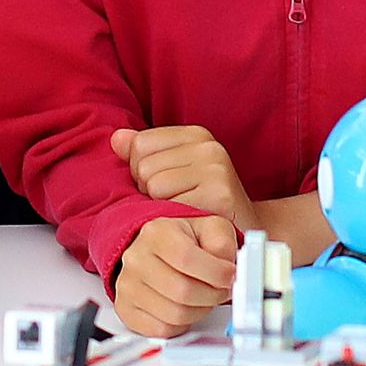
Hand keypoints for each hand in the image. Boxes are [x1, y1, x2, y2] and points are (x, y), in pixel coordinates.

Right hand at [111, 213, 242, 336]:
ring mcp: (127, 286)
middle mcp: (136, 258)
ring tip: (204, 298)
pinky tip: (186, 308)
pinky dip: (181, 324)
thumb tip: (227, 272)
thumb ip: (223, 244)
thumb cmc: (187, 242)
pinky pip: (162, 330)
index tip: (230, 276)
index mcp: (157, 233)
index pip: (187, 258)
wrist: (158, 253)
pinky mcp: (127, 310)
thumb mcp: (211, 229)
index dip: (216, 273)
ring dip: (199, 311)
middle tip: (221, 290)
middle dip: (212, 296)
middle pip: (183, 291)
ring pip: (175, 315)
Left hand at [112, 124, 251, 228]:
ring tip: (183, 210)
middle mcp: (208, 147)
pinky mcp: (219, 196)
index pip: (139, 144)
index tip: (165, 184)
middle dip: (149, 190)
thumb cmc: (204, 201)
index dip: (141, 170)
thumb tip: (116, 138)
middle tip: (176, 201)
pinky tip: (190, 220)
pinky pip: (169, 206)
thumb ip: (143, 152)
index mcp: (196, 135)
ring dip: (161, 205)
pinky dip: (174, 218)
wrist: (248, 230)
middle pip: (143, 166)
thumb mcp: (175, 170)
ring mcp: (216, 170)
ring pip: (153, 185)